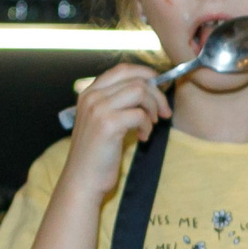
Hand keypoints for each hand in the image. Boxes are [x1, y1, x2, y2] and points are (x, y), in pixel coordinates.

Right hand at [59, 63, 166, 193]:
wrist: (83, 178)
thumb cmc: (97, 153)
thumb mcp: (102, 120)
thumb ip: (117, 103)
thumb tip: (149, 90)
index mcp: (89, 92)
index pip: (122, 69)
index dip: (146, 74)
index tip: (160, 87)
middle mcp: (91, 96)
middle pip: (135, 79)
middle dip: (157, 94)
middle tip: (164, 112)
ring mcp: (98, 108)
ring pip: (140, 92)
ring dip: (153, 108)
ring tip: (151, 125)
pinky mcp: (108, 124)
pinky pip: (140, 114)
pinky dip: (147, 126)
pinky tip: (143, 137)